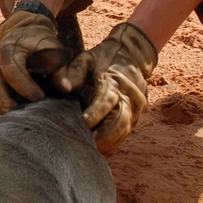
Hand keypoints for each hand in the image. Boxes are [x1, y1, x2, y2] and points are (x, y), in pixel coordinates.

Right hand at [0, 2, 69, 121]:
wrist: (22, 32)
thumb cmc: (40, 42)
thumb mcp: (51, 47)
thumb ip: (58, 68)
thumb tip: (66, 88)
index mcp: (9, 48)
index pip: (12, 68)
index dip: (24, 84)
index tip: (39, 98)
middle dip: (3, 101)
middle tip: (17, 116)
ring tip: (8, 124)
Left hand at [76, 22, 157, 152]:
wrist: (130, 54)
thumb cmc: (102, 58)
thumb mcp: (86, 59)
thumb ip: (74, 72)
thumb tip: (65, 87)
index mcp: (115, 80)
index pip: (107, 100)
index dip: (95, 114)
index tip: (82, 124)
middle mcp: (130, 95)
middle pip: (120, 120)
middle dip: (103, 134)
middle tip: (84, 143)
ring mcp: (136, 106)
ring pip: (125, 129)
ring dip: (109, 141)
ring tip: (90, 148)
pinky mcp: (137, 114)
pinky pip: (127, 131)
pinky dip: (114, 140)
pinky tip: (100, 146)